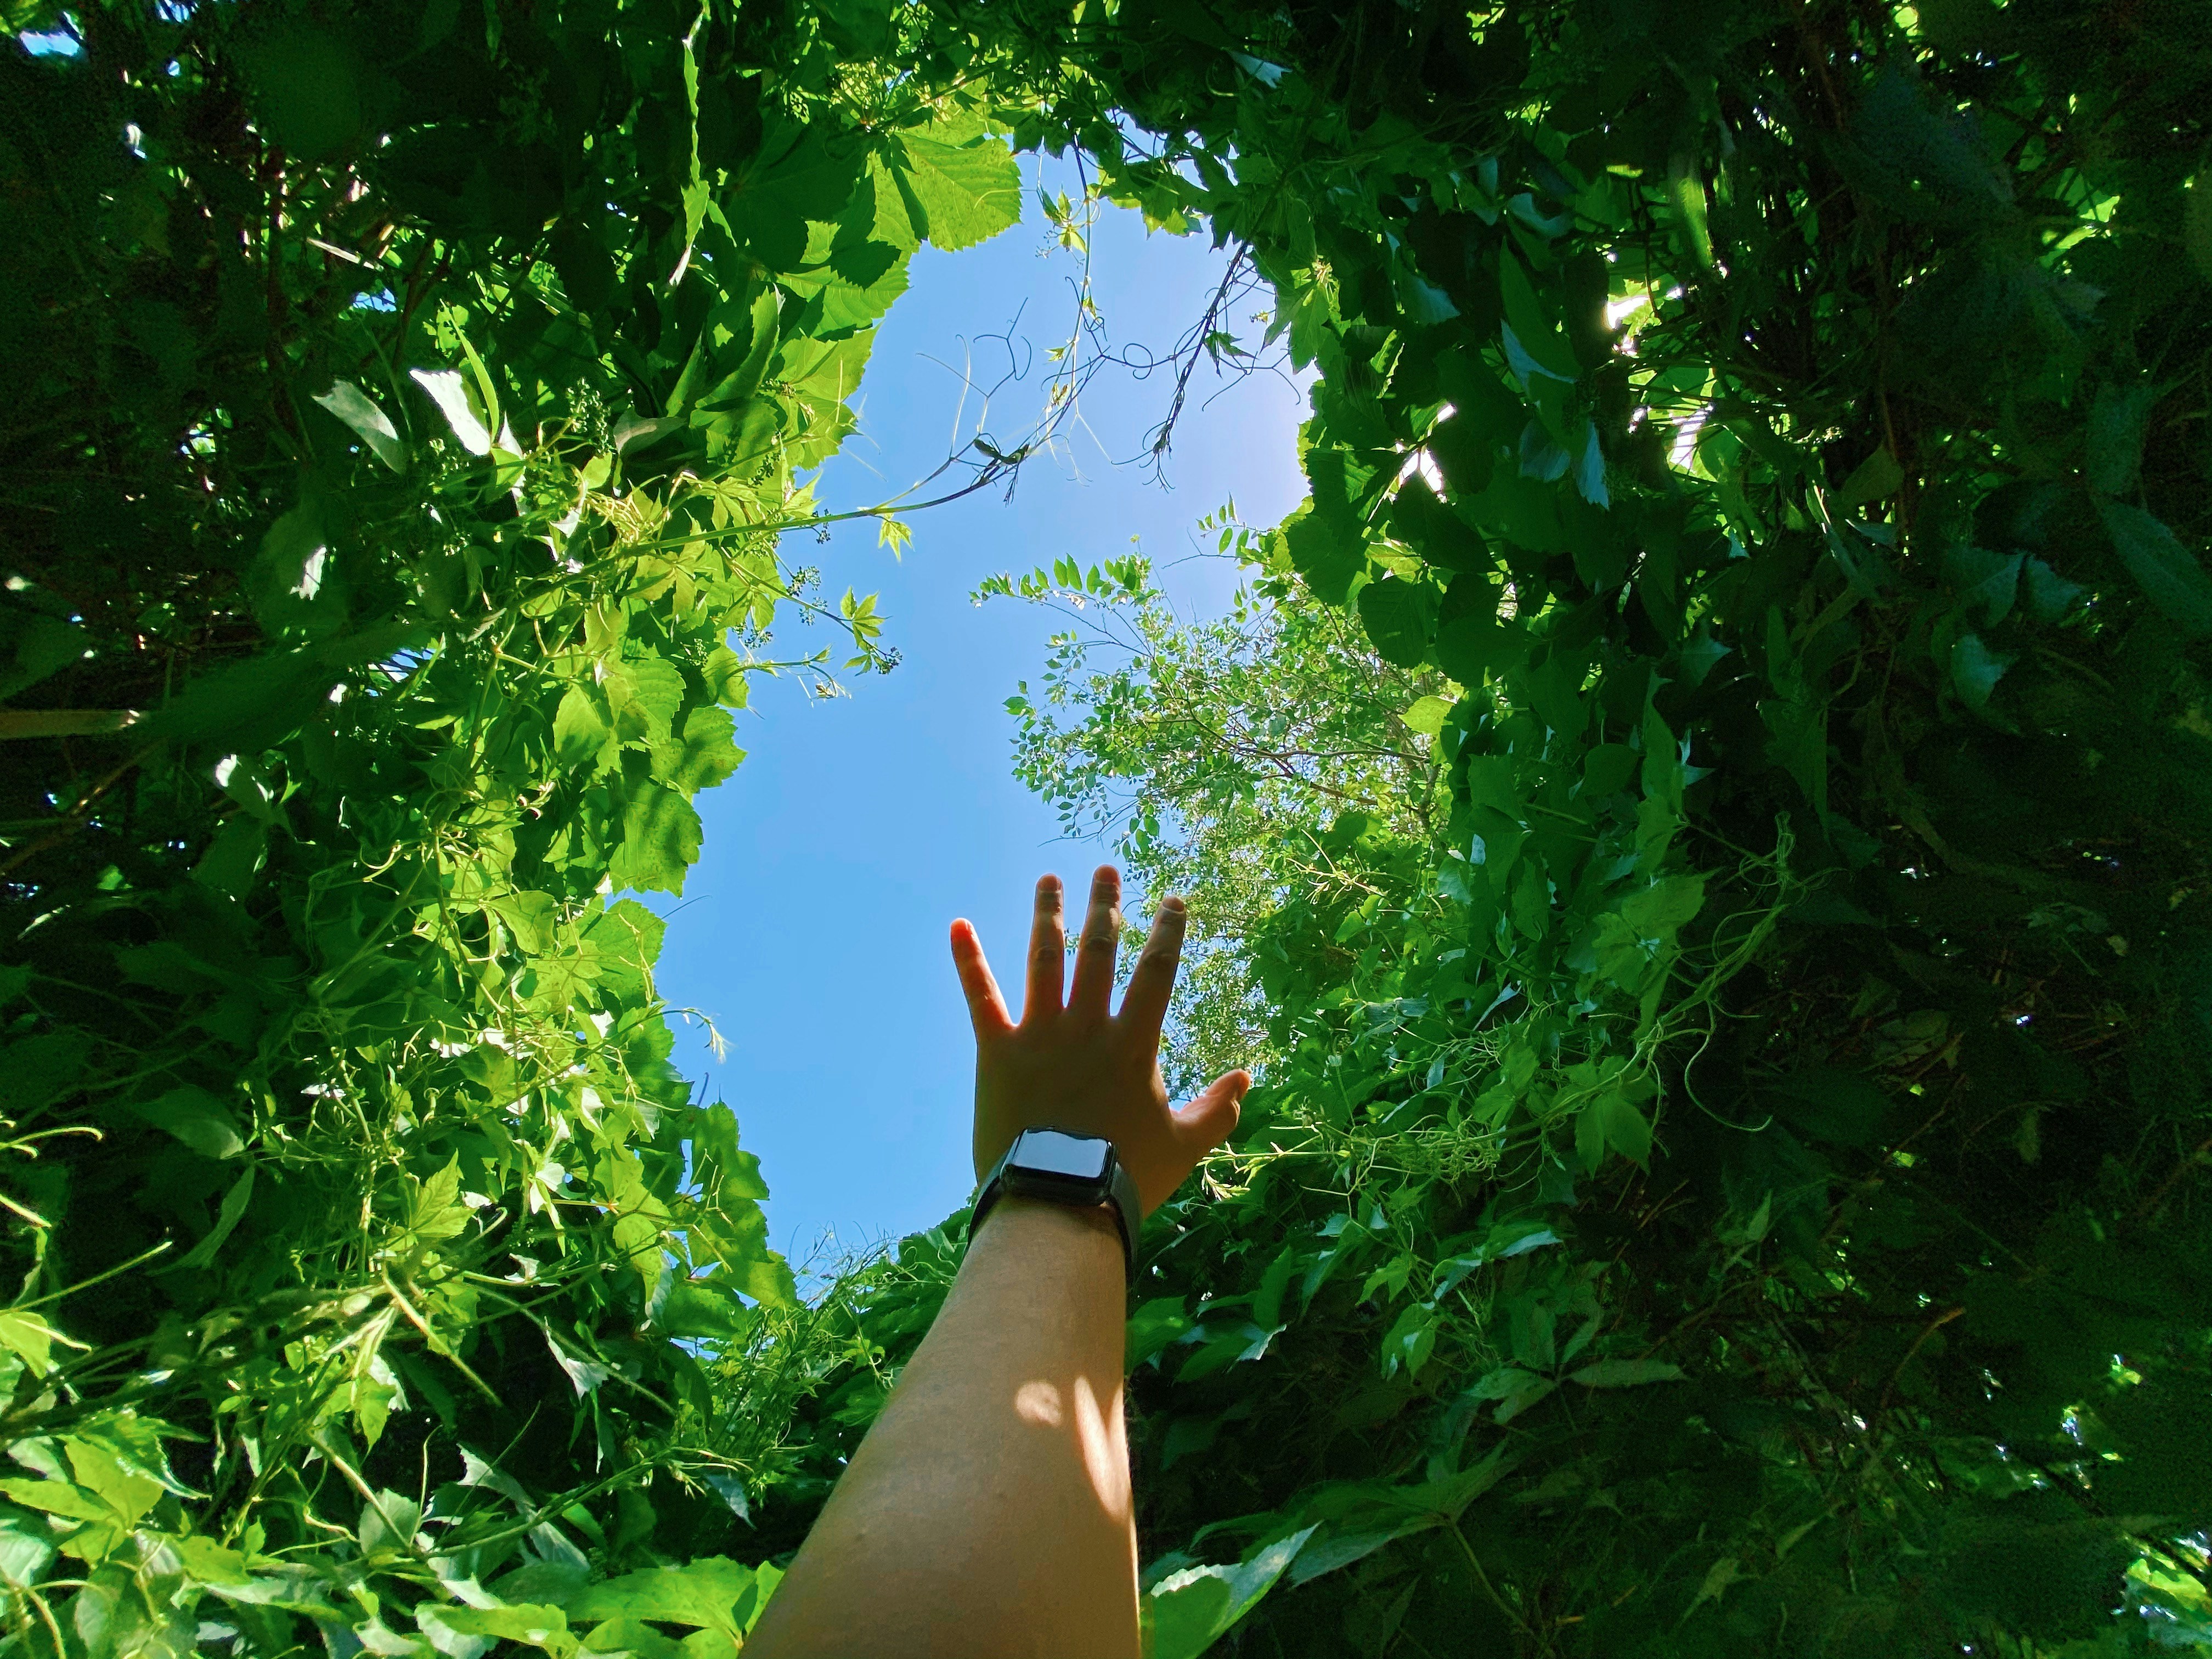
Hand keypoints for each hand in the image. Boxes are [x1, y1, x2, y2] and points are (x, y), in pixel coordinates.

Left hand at [950, 866, 1246, 1218]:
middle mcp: (1087, 1026)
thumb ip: (1218, 1110)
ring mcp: (1040, 1035)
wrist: (1059, 1200)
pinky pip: (981, 998)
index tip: (1173, 901)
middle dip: (1105, 907)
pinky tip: (956, 925)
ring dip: (1047, 915)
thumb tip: (1247, 1077)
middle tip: (1105, 870)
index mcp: (1133, 1044)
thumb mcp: (1185, 1144)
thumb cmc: (1127, 1176)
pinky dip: (967, 960)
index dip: (1167, 932)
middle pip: (1099, 951)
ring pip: (1044, 960)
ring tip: (1049, 881)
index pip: (1157, 972)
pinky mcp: (997, 1052)